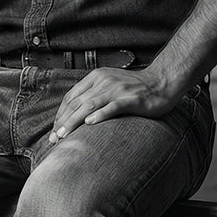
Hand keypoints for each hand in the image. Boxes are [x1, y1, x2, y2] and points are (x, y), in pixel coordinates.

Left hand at [49, 67, 179, 143]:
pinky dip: (100, 115)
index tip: (54, 131)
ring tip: (64, 135)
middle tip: (54, 139)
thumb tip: (75, 115)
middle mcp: (103, 82)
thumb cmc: (134, 88)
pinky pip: (112, 107)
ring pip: (89, 106)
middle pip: (77, 103)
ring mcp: (117, 90)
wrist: (162, 82)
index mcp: (96, 78)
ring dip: (74, 121)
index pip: (71, 97)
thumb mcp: (109, 85)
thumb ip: (93, 95)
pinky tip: (90, 124)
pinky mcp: (130, 99)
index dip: (60, 115)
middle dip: (63, 122)